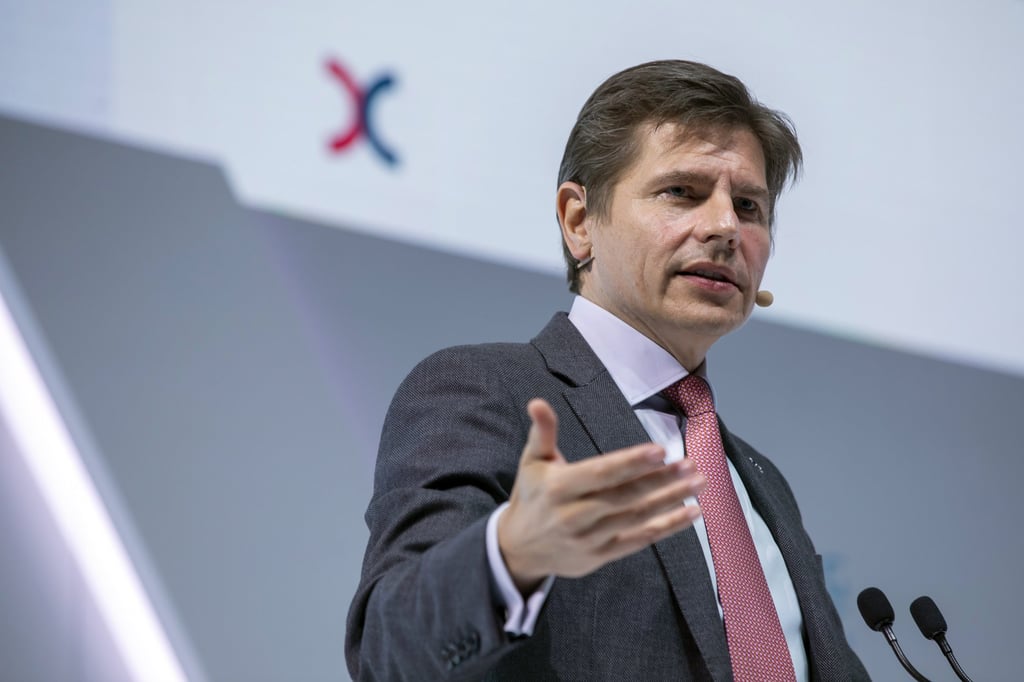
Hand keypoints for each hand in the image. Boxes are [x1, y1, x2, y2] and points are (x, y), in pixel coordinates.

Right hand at [497, 398, 705, 592]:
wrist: (519, 549)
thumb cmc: (532, 496)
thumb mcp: (531, 462)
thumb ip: (542, 432)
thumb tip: (537, 402)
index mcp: (559, 487)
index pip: (601, 473)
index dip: (631, 462)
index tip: (660, 450)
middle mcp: (575, 515)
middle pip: (625, 496)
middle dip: (661, 480)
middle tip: (691, 464)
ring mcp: (589, 538)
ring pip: (637, 518)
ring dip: (671, 500)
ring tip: (698, 483)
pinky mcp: (600, 556)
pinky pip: (639, 541)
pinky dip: (667, 527)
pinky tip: (691, 513)